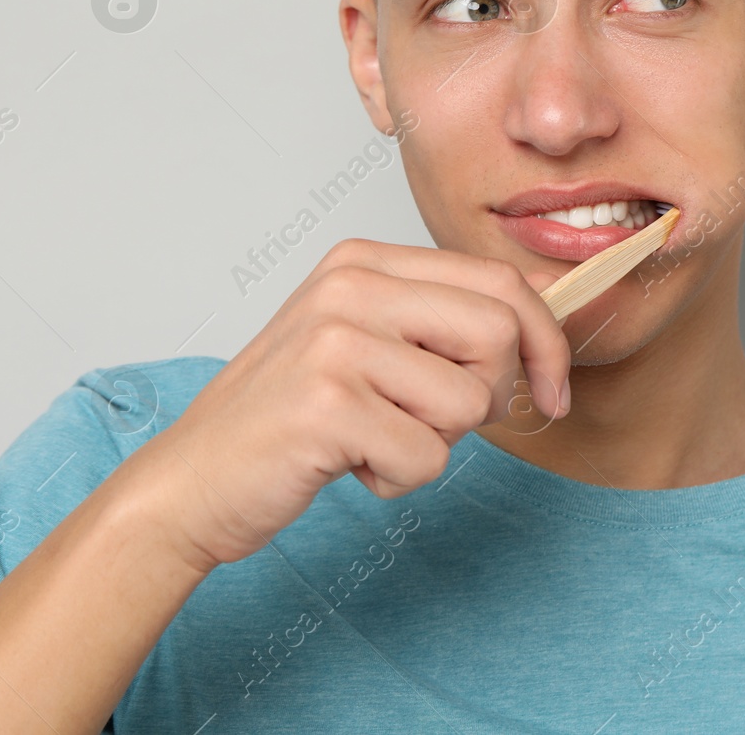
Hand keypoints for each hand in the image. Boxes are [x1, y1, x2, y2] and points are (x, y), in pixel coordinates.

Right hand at [122, 239, 570, 569]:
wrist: (191, 481)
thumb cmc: (292, 419)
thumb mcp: (372, 345)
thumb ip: (447, 319)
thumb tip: (552, 306)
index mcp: (364, 262)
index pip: (500, 280)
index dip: (546, 341)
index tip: (553, 390)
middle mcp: (349, 287)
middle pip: (499, 332)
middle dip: (494, 395)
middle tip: (437, 423)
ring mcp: (335, 341)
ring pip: (469, 401)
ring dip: (434, 443)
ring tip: (373, 440)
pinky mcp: (326, 405)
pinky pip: (427, 455)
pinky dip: (398, 479)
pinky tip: (347, 465)